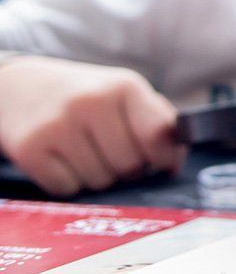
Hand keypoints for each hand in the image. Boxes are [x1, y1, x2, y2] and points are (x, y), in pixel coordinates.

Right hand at [0, 57, 183, 194]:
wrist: (21, 85)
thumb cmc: (87, 97)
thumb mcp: (125, 94)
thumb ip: (159, 122)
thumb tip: (175, 164)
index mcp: (124, 86)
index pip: (157, 134)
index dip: (163, 157)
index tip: (160, 163)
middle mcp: (91, 102)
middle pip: (129, 165)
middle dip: (128, 168)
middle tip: (114, 152)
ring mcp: (57, 125)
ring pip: (99, 181)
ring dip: (98, 175)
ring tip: (86, 151)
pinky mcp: (29, 149)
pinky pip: (67, 188)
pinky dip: (69, 182)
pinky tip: (63, 158)